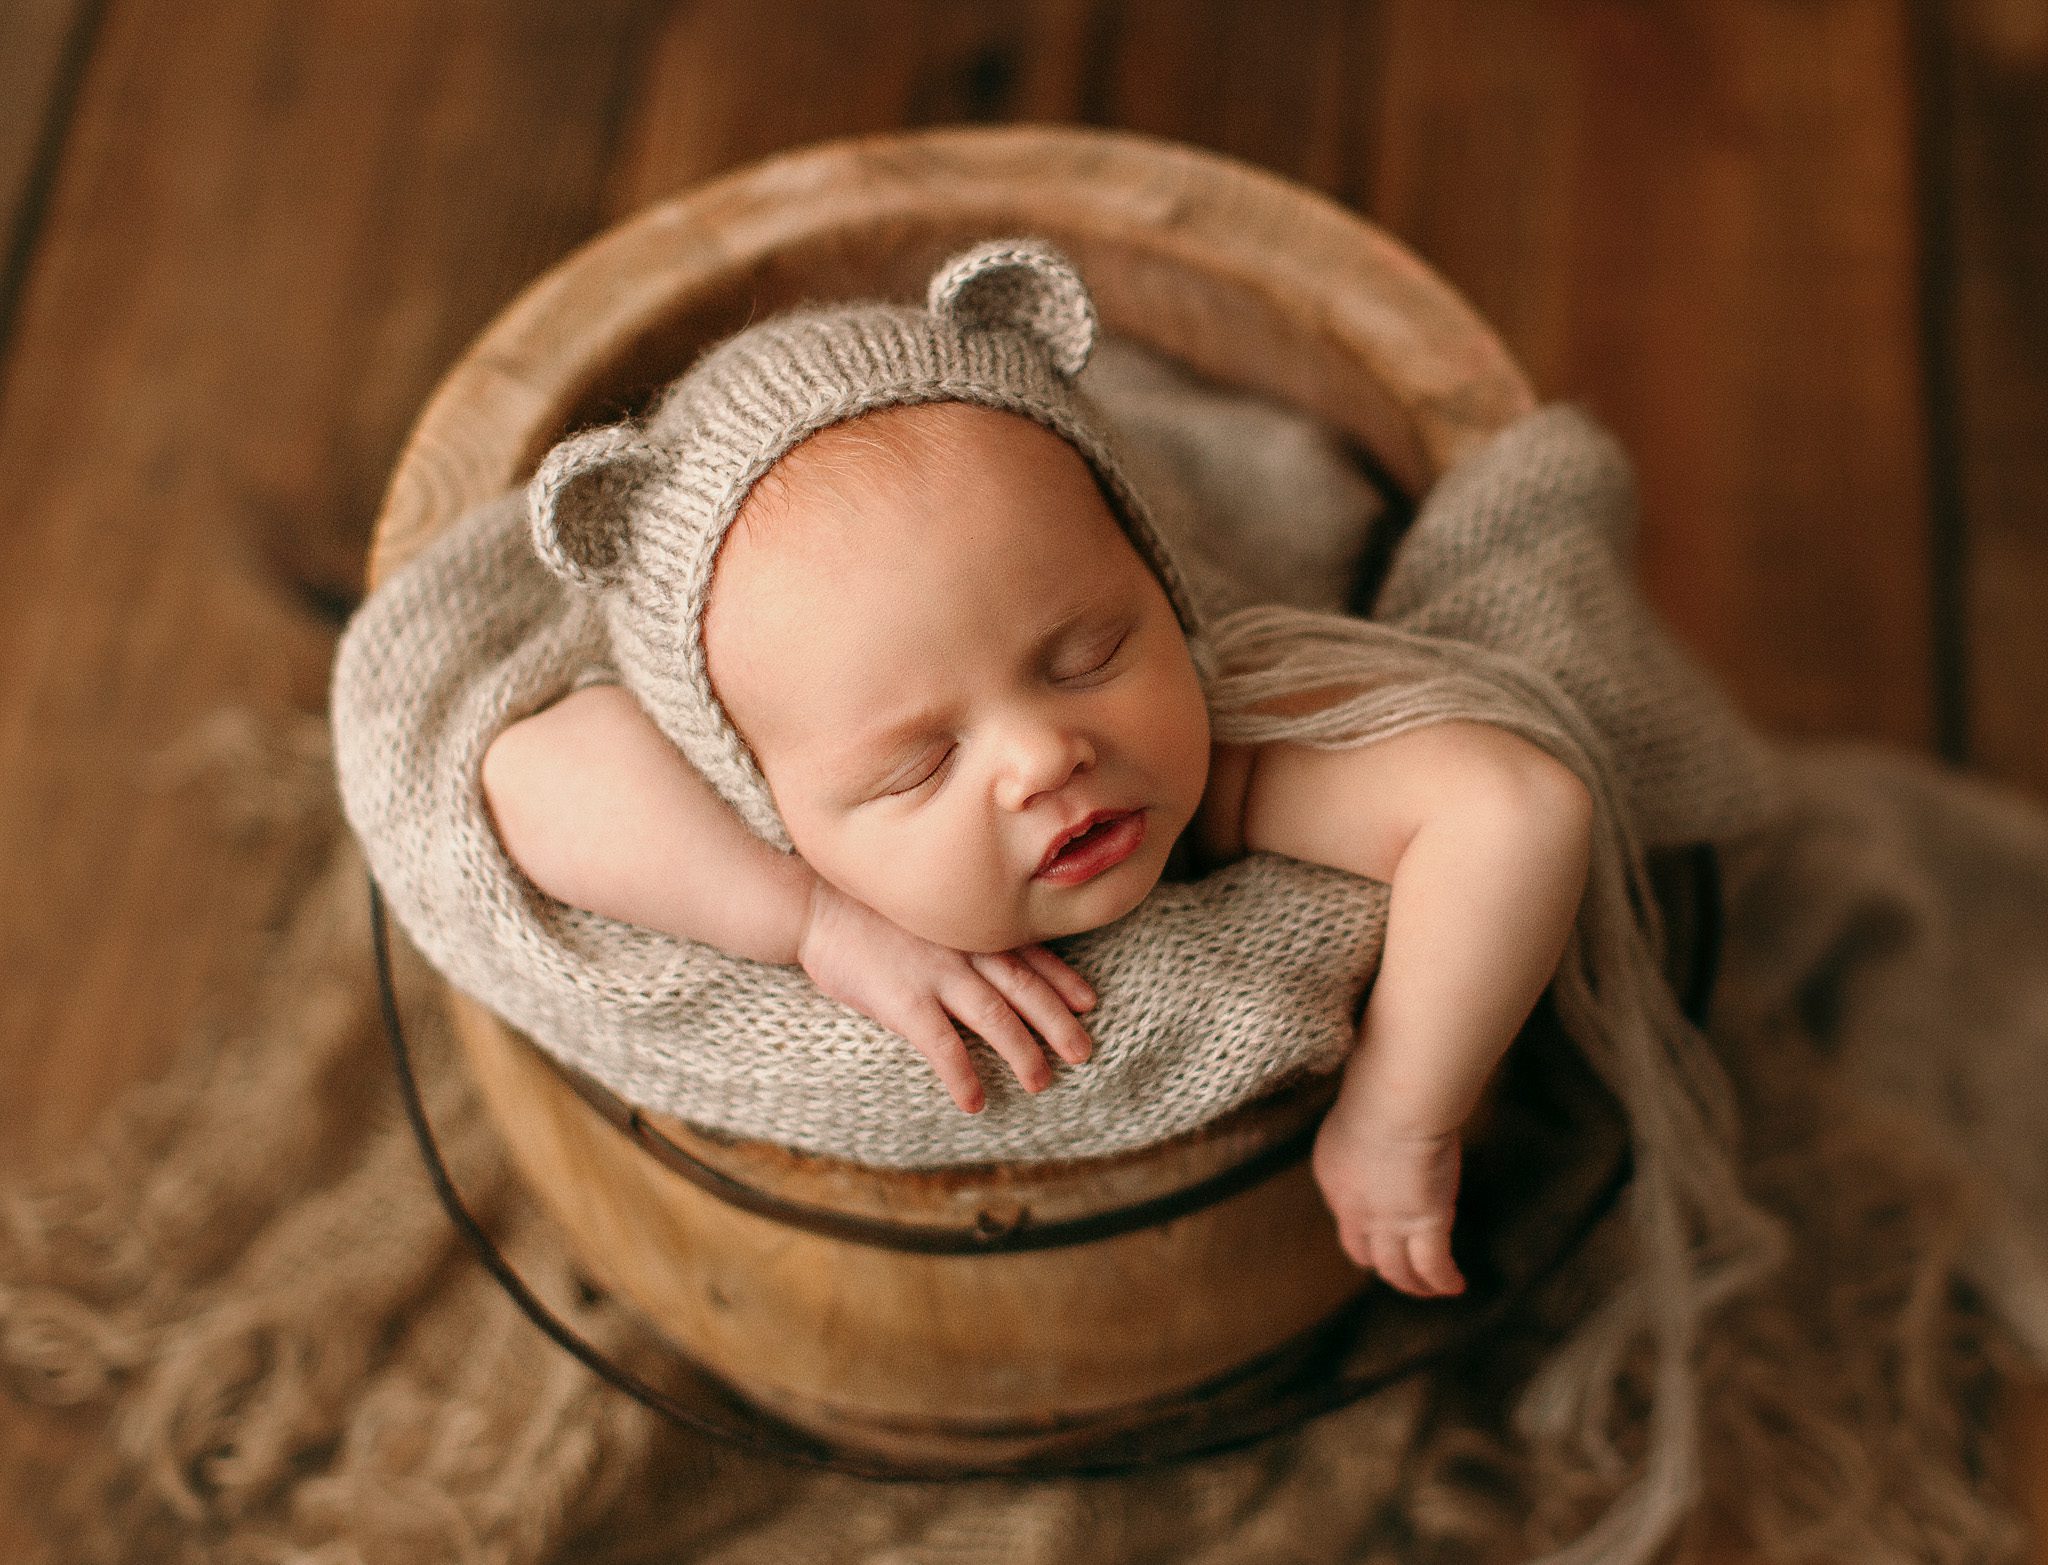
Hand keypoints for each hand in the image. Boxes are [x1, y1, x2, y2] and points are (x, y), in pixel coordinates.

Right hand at [796, 878, 1095, 1113]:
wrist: (814, 906)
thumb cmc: (865, 909)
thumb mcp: (923, 911)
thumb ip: (955, 933)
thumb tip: (981, 958)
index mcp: (969, 928)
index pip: (1029, 955)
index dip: (1063, 980)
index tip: (1089, 1001)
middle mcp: (963, 949)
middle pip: (1025, 989)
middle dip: (1058, 1022)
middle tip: (1083, 1053)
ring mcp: (936, 974)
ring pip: (996, 1018)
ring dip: (1023, 1052)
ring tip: (1040, 1082)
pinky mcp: (904, 1001)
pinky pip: (943, 1045)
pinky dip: (963, 1074)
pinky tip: (975, 1101)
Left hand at [1311, 1104, 1465, 1297]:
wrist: (1396, 1102)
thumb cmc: (1380, 1085)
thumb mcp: (1357, 1108)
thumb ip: (1363, 1124)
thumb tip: (1372, 1107)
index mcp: (1332, 1177)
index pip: (1345, 1216)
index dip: (1363, 1228)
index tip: (1379, 1227)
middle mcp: (1352, 1209)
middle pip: (1363, 1252)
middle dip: (1381, 1264)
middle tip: (1398, 1270)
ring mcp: (1387, 1221)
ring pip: (1397, 1270)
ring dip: (1413, 1283)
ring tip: (1428, 1289)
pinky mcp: (1424, 1224)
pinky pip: (1433, 1266)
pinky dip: (1442, 1280)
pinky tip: (1454, 1286)